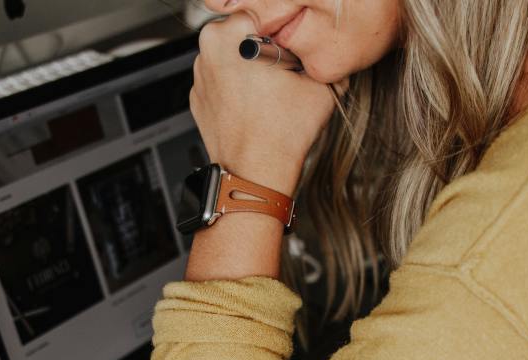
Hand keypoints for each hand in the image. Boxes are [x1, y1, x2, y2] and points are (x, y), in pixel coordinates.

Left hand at [191, 13, 336, 195]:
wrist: (256, 174)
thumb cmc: (282, 133)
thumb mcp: (321, 83)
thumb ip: (324, 54)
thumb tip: (330, 48)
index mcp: (232, 35)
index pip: (263, 12)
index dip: (283, 32)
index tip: (291, 50)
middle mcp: (208, 49)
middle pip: (244, 32)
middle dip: (264, 46)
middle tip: (284, 70)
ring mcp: (199, 75)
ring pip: (232, 56)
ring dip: (249, 66)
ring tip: (270, 91)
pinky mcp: (197, 96)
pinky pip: (221, 80)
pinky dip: (237, 88)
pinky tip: (255, 105)